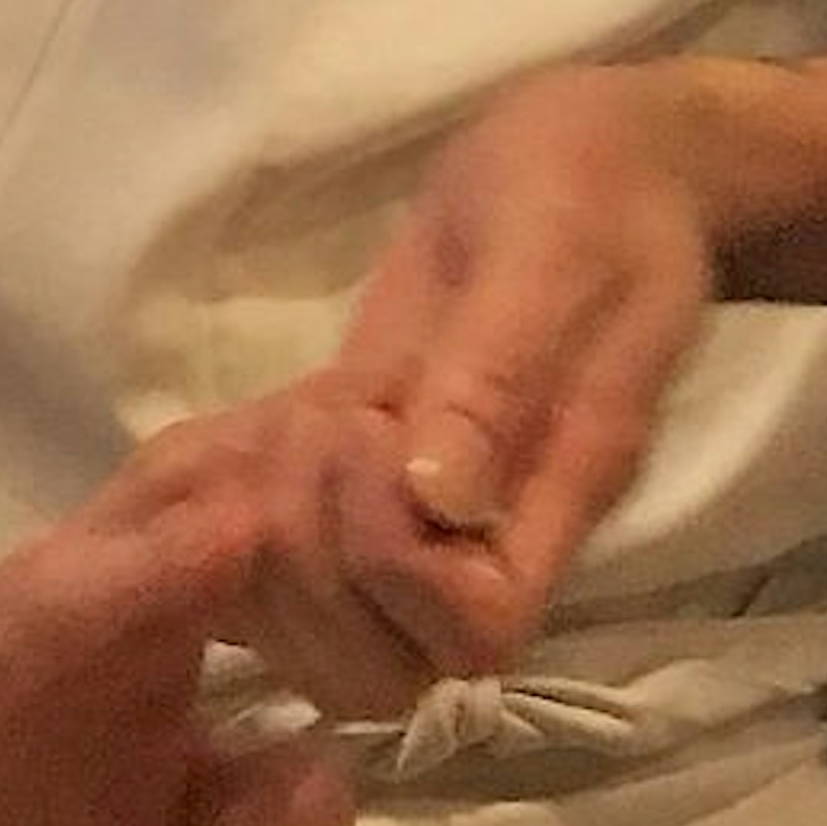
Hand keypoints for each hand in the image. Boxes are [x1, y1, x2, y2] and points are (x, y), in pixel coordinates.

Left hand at [273, 64, 735, 686]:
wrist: (598, 159)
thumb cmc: (590, 188)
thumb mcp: (548, 253)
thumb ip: (497, 376)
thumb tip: (442, 505)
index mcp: (558, 492)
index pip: (475, 637)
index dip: (395, 573)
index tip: (376, 435)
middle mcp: (489, 532)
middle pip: (381, 666)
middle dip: (310, 557)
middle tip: (322, 422)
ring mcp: (419, 512)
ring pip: (315, 627)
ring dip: (266, 530)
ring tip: (296, 412)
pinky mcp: (361, 472)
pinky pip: (281, 544)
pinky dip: (234, 498)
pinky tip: (228, 430)